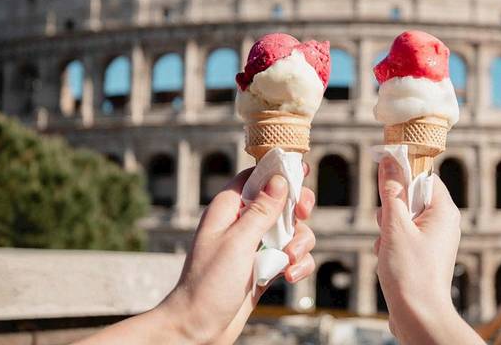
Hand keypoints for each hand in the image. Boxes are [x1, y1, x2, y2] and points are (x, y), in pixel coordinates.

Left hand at [77, 166, 315, 344]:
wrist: (198, 329)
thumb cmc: (208, 284)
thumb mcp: (238, 242)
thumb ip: (261, 210)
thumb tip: (279, 179)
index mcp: (228, 209)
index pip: (256, 176)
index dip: (279, 171)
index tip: (302, 171)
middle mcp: (242, 224)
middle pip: (281, 201)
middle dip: (297, 208)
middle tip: (302, 214)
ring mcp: (256, 246)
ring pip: (292, 230)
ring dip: (299, 243)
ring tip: (289, 260)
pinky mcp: (265, 268)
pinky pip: (292, 257)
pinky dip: (297, 265)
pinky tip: (289, 277)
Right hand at [374, 157, 483, 344]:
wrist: (419, 317)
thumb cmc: (411, 274)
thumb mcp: (395, 227)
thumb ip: (391, 192)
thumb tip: (389, 162)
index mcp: (444, 211)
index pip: (424, 176)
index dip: (403, 172)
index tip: (383, 172)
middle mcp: (442, 223)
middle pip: (410, 197)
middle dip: (391, 209)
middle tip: (387, 225)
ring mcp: (433, 240)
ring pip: (401, 219)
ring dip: (387, 230)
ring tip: (389, 249)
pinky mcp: (423, 255)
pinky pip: (402, 238)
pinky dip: (390, 245)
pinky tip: (388, 261)